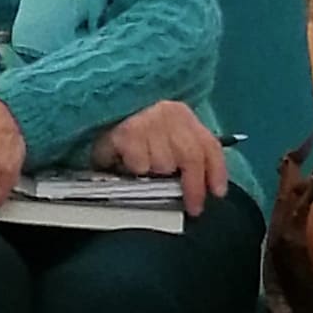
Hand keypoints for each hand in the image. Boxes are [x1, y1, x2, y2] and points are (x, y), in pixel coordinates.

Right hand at [94, 98, 228, 208]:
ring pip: (163, 164)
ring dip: (154, 172)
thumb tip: (202, 183)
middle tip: (192, 206)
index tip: (217, 193)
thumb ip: (180, 152)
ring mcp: (148, 122)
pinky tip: (124, 161)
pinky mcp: (128, 133)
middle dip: (194, 186)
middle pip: (191, 156)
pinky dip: (133, 169)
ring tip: (141, 167)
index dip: (216, 171)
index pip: (208, 144)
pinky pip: (140, 165)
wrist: (96, 107)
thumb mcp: (160, 134)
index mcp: (181, 115)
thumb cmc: (128, 126)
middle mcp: (168, 115)